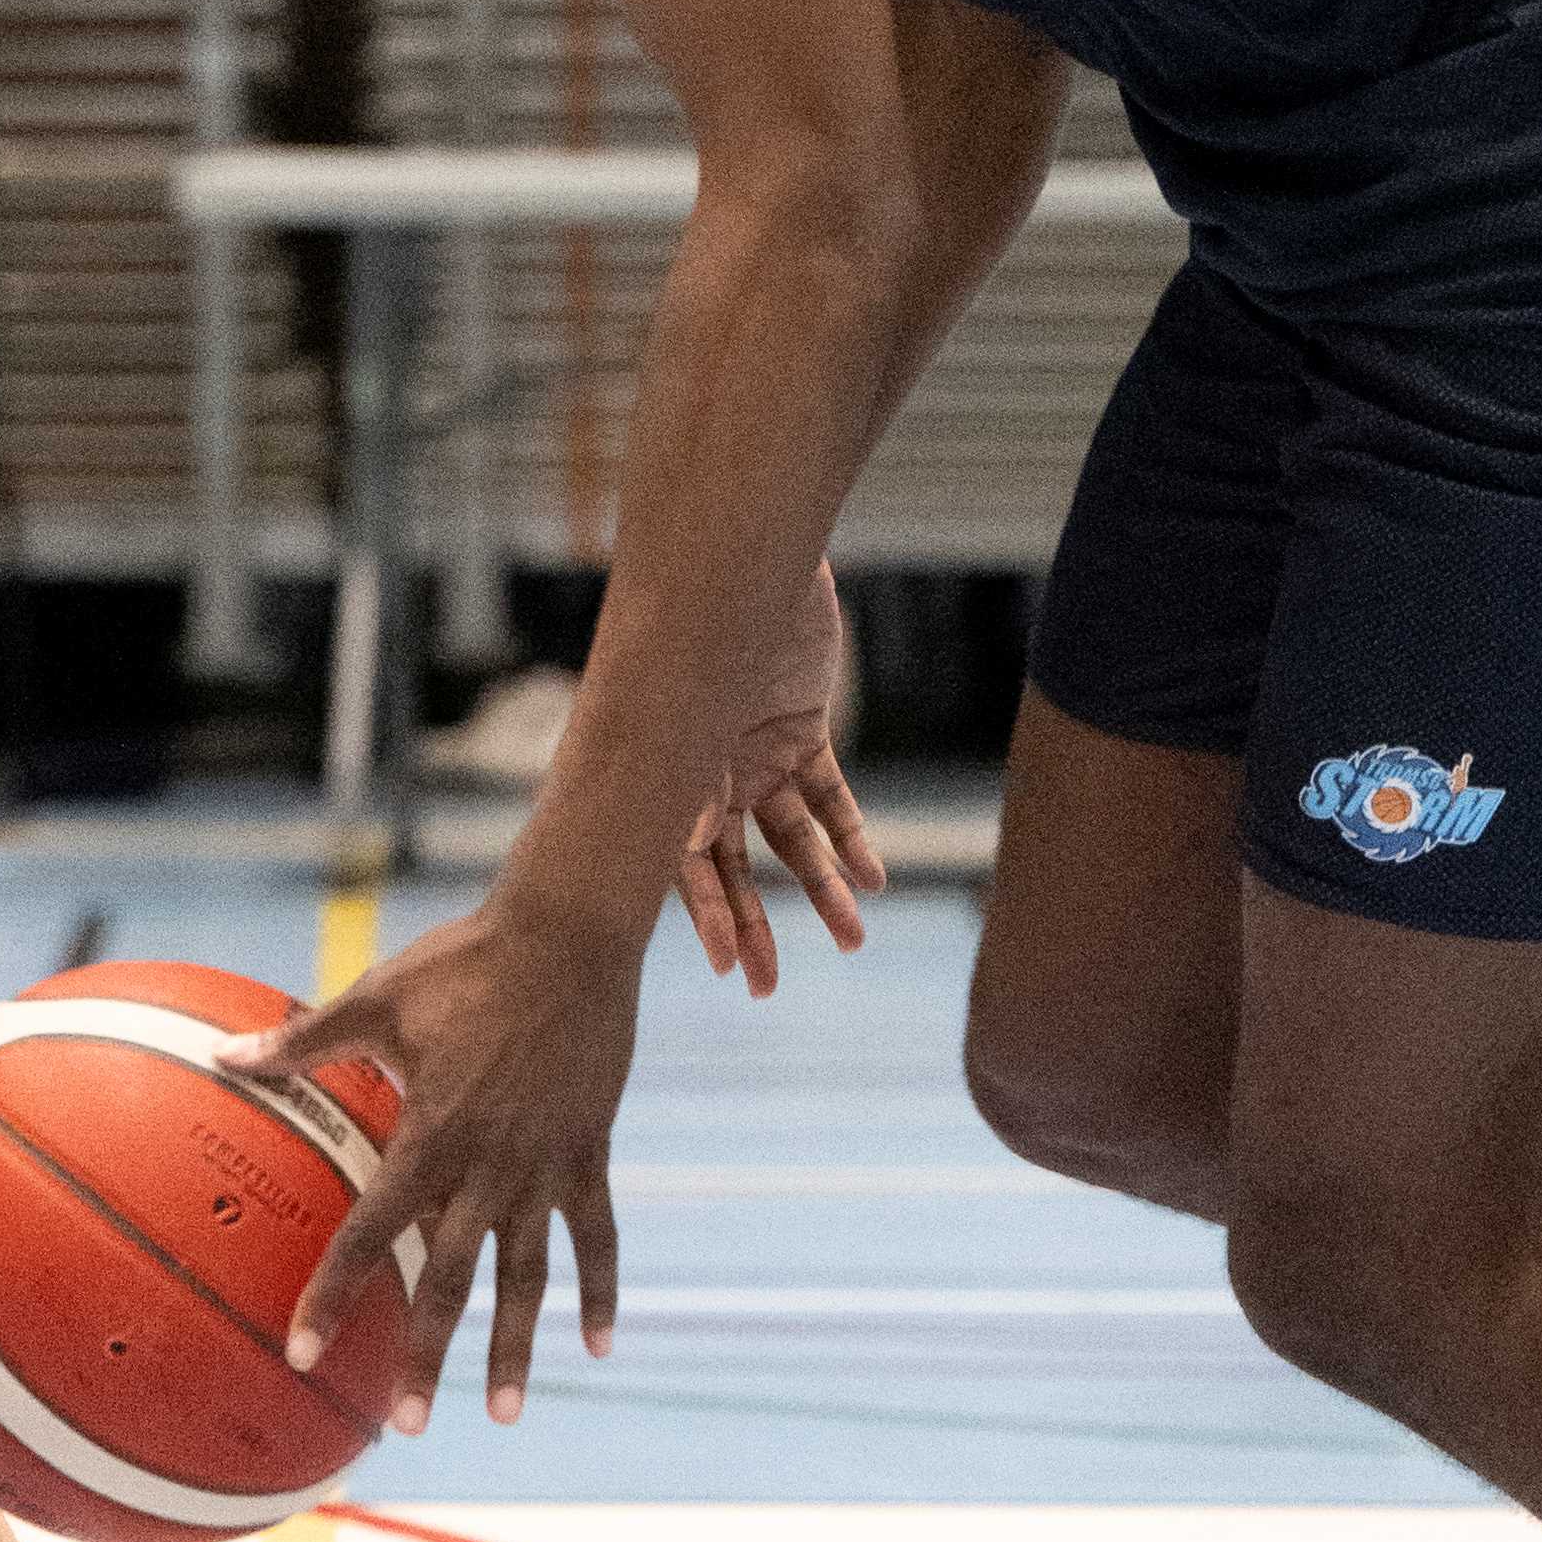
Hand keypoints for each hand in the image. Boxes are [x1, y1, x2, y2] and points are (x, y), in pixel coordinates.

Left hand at [246, 896, 639, 1431]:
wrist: (567, 936)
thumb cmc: (463, 961)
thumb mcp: (375, 1000)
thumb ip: (302, 1043)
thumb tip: (224, 1057)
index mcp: (430, 1135)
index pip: (368, 1234)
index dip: (331, 1296)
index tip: (301, 1352)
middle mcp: (488, 1166)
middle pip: (450, 1279)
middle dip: (426, 1356)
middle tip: (407, 1423)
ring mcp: (545, 1166)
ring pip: (527, 1277)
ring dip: (514, 1348)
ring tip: (501, 1415)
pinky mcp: (589, 1153)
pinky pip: (599, 1237)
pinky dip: (601, 1290)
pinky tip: (600, 1345)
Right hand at [678, 558, 881, 995]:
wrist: (746, 552)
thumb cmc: (703, 619)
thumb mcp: (689, 700)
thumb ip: (691, 768)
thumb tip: (695, 841)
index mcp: (666, 773)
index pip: (681, 862)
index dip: (704, 917)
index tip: (729, 969)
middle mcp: (704, 771)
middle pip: (732, 866)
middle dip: (753, 925)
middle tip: (769, 989)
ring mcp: (753, 752)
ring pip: (790, 839)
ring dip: (820, 887)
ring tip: (852, 939)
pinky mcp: (799, 730)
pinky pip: (827, 795)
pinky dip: (851, 834)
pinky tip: (875, 879)